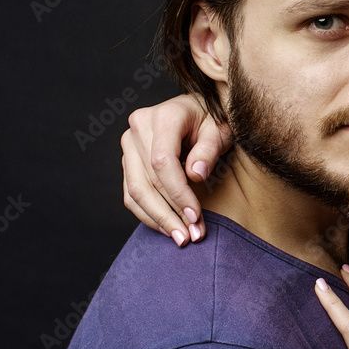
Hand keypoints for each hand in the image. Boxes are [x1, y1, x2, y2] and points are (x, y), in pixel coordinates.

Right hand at [120, 94, 231, 244]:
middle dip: (169, 213)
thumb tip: (195, 175)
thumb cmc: (212, 120)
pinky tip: (167, 228)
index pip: (162, 161)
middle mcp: (139, 128)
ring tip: (180, 237)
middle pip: (147, 180)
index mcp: (163, 116)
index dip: (178, 193)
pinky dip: (147, 214)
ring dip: (157, 218)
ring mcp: (130, 144)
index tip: (195, 216)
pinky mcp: (128, 160)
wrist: (199, 111)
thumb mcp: (220, 130)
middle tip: (189, 236)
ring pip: (135, 190)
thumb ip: (209, 149)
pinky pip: (131, 193)